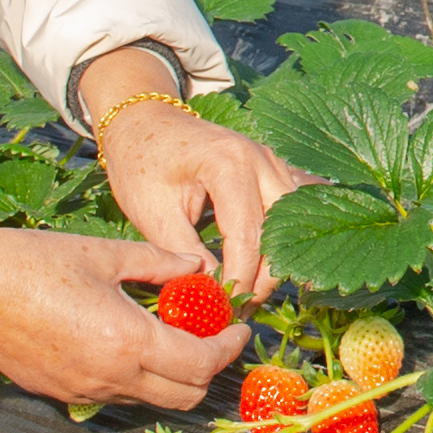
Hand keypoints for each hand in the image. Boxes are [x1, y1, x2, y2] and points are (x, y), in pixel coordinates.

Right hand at [0, 221, 243, 410]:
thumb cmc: (28, 262)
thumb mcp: (101, 253)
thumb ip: (156, 263)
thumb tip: (196, 267)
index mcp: (127, 342)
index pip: (201, 364)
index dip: (228, 348)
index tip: (238, 326)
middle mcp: (110, 378)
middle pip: (185, 396)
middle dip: (209, 369)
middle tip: (213, 334)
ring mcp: (84, 392)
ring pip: (151, 400)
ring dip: (174, 374)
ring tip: (173, 333)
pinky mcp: (62, 394)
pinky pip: (117, 395)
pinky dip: (139, 376)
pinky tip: (131, 341)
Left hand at [80, 47, 304, 302]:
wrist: (143, 123)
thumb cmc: (141, 165)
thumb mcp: (154, 215)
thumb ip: (185, 256)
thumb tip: (214, 296)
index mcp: (229, 165)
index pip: (247, 236)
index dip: (241, 279)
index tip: (226, 309)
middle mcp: (261, 159)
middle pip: (280, 231)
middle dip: (264, 275)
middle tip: (241, 306)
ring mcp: (272, 160)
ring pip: (291, 222)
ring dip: (274, 258)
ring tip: (249, 289)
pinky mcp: (273, 168)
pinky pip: (290, 208)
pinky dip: (281, 238)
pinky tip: (265, 265)